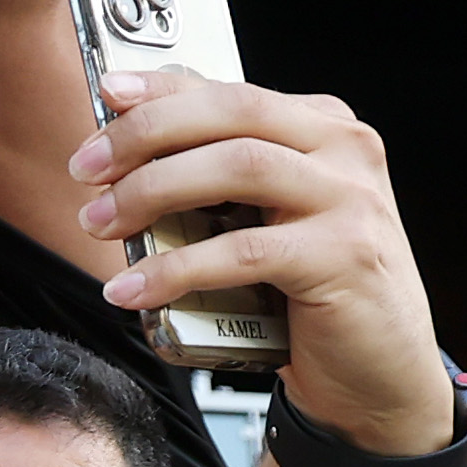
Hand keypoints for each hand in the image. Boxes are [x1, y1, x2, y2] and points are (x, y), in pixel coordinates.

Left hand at [76, 73, 445, 456]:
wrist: (379, 376)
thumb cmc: (313, 295)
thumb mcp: (269, 220)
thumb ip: (220, 178)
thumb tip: (128, 149)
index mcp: (325, 129)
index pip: (232, 90)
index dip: (162, 91)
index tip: (106, 97)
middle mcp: (345, 152)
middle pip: (232, 114)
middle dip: (146, 134)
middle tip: (86, 170)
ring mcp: (350, 202)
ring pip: (238, 167)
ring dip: (153, 191)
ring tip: (101, 225)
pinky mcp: (343, 257)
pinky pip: (242, 251)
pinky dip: (177, 269)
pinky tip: (134, 289)